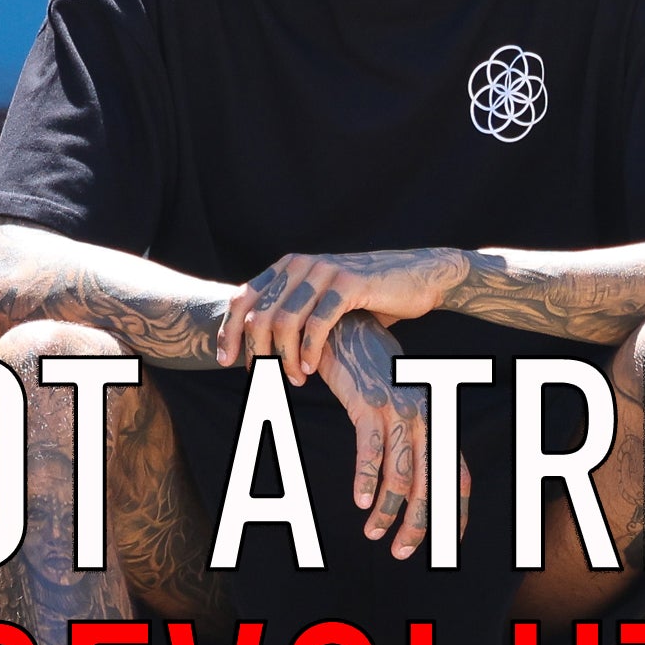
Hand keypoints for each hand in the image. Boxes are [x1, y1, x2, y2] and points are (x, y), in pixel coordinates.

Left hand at [220, 247, 468, 379]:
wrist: (417, 278)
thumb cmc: (369, 298)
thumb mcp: (323, 302)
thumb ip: (294, 314)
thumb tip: (258, 346)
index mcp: (287, 267)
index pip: (243, 298)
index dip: (229, 331)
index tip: (226, 362)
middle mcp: (300, 264)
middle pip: (259, 313)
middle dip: (256, 352)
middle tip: (262, 380)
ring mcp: (324, 271)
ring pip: (285, 321)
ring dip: (285, 357)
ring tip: (293, 380)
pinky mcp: (348, 284)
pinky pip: (317, 323)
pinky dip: (310, 351)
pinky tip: (311, 370)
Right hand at [317, 312, 472, 561]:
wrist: (346, 328)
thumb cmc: (371, 371)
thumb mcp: (399, 404)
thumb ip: (410, 437)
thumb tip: (411, 480)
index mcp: (437, 419)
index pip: (458, 475)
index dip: (456, 512)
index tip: (450, 544)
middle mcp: (426, 415)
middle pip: (431, 483)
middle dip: (419, 524)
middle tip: (402, 554)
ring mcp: (400, 408)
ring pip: (401, 473)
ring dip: (387, 510)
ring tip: (372, 534)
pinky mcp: (370, 402)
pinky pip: (371, 450)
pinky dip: (367, 479)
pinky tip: (360, 502)